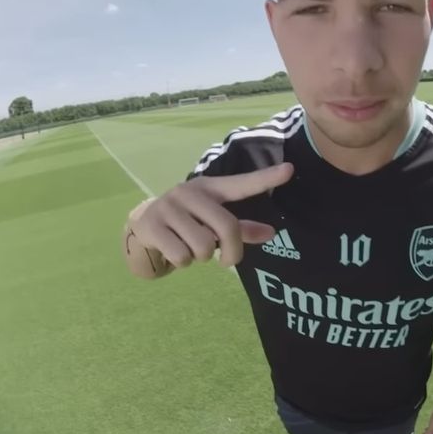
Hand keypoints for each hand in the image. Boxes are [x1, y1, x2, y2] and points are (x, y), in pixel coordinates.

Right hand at [128, 162, 293, 269]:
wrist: (142, 225)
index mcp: (211, 188)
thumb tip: (271, 233)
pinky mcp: (152, 224)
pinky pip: (181, 256)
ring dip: (200, 258)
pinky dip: (182, 263)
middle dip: (231, 252)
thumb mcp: (213, 221)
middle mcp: (191, 192)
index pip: (242, 184)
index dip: (266, 178)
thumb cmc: (188, 223)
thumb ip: (242, 228)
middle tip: (227, 261)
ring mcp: (169, 206)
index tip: (290, 170)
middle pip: (227, 227)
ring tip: (190, 248)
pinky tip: (173, 251)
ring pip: (202, 247)